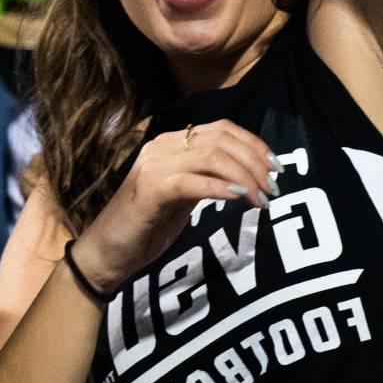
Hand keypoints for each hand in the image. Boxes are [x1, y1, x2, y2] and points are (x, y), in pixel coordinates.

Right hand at [73, 121, 275, 294]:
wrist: (106, 253)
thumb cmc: (146, 226)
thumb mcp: (183, 196)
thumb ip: (206, 178)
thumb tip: (246, 174)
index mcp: (170, 143)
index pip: (222, 129)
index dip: (254, 144)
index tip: (276, 168)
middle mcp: (161, 147)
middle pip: (221, 140)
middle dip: (255, 162)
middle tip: (273, 189)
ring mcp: (153, 167)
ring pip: (211, 156)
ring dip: (244, 176)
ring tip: (260, 199)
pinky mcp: (149, 191)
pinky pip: (191, 182)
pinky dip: (218, 187)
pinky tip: (236, 198)